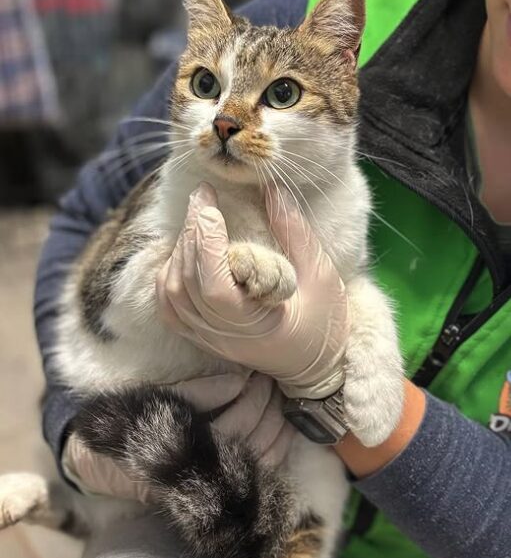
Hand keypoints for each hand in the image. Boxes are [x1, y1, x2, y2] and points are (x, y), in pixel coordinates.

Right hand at [62, 373, 294, 498]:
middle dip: (269, 404)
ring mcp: (215, 483)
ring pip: (262, 456)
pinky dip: (279, 449)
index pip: (236, 420)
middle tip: (273, 378)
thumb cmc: (130, 424)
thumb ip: (197, 392)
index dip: (253, 395)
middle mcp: (204, 470)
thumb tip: (238, 379)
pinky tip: (286, 427)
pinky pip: (260, 472)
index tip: (259, 371)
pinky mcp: (221, 488)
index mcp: (187, 447)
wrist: (102, 463)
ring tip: (281, 397)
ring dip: (279, 425)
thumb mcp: (157, 400)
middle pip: (253, 437)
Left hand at [156, 182, 349, 398]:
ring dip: (178, 251)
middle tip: (202, 196)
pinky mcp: (202, 338)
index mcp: (257, 325)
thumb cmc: (325, 323)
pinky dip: (168, 276)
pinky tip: (182, 252)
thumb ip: (294, 232)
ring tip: (196, 220)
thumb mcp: (321, 274)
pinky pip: (170, 308)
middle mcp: (224, 336)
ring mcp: (209, 339)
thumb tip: (273, 189)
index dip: (206, 244)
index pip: (215, 287)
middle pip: (188, 283)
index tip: (210, 206)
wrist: (317, 368)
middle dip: (191, 232)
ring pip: (173, 293)